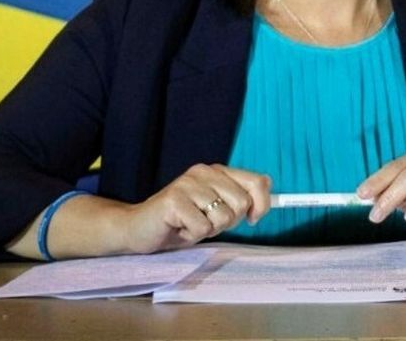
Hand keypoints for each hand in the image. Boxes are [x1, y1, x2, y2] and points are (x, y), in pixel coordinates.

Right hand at [121, 163, 271, 252]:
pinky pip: (202, 228)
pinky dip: (192, 235)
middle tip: (206, 222)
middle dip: (228, 222)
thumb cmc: (181, 221)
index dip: (262, 203)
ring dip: (208, 230)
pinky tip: (178, 228)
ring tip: (190, 224)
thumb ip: (238, 198)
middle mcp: (203, 172)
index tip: (254, 219)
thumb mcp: (215, 209)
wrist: (139, 230)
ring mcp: (187, 184)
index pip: (256, 182)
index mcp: (217, 171)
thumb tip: (266, 192)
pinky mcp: (173, 201)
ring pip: (222, 218)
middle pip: (241, 204)